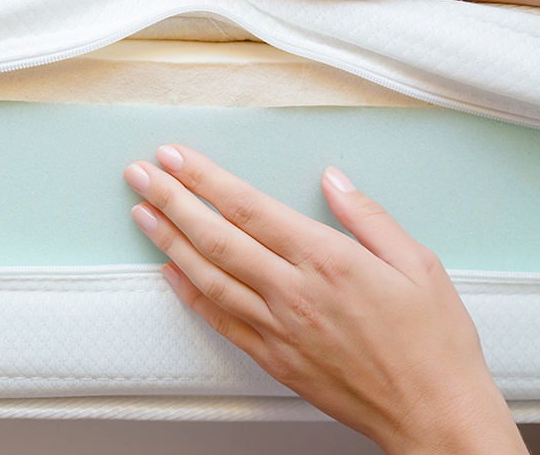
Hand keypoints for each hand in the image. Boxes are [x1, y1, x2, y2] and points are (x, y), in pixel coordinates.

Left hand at [123, 145, 526, 454]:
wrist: (432, 413)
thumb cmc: (431, 342)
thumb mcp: (418, 263)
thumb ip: (367, 217)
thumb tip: (333, 180)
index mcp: (326, 260)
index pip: (248, 207)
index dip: (204, 179)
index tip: (174, 158)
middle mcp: (292, 292)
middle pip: (215, 237)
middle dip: (171, 200)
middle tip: (139, 176)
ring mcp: (277, 328)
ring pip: (207, 277)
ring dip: (168, 242)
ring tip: (142, 214)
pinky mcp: (273, 358)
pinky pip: (219, 321)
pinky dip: (189, 294)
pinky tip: (170, 273)